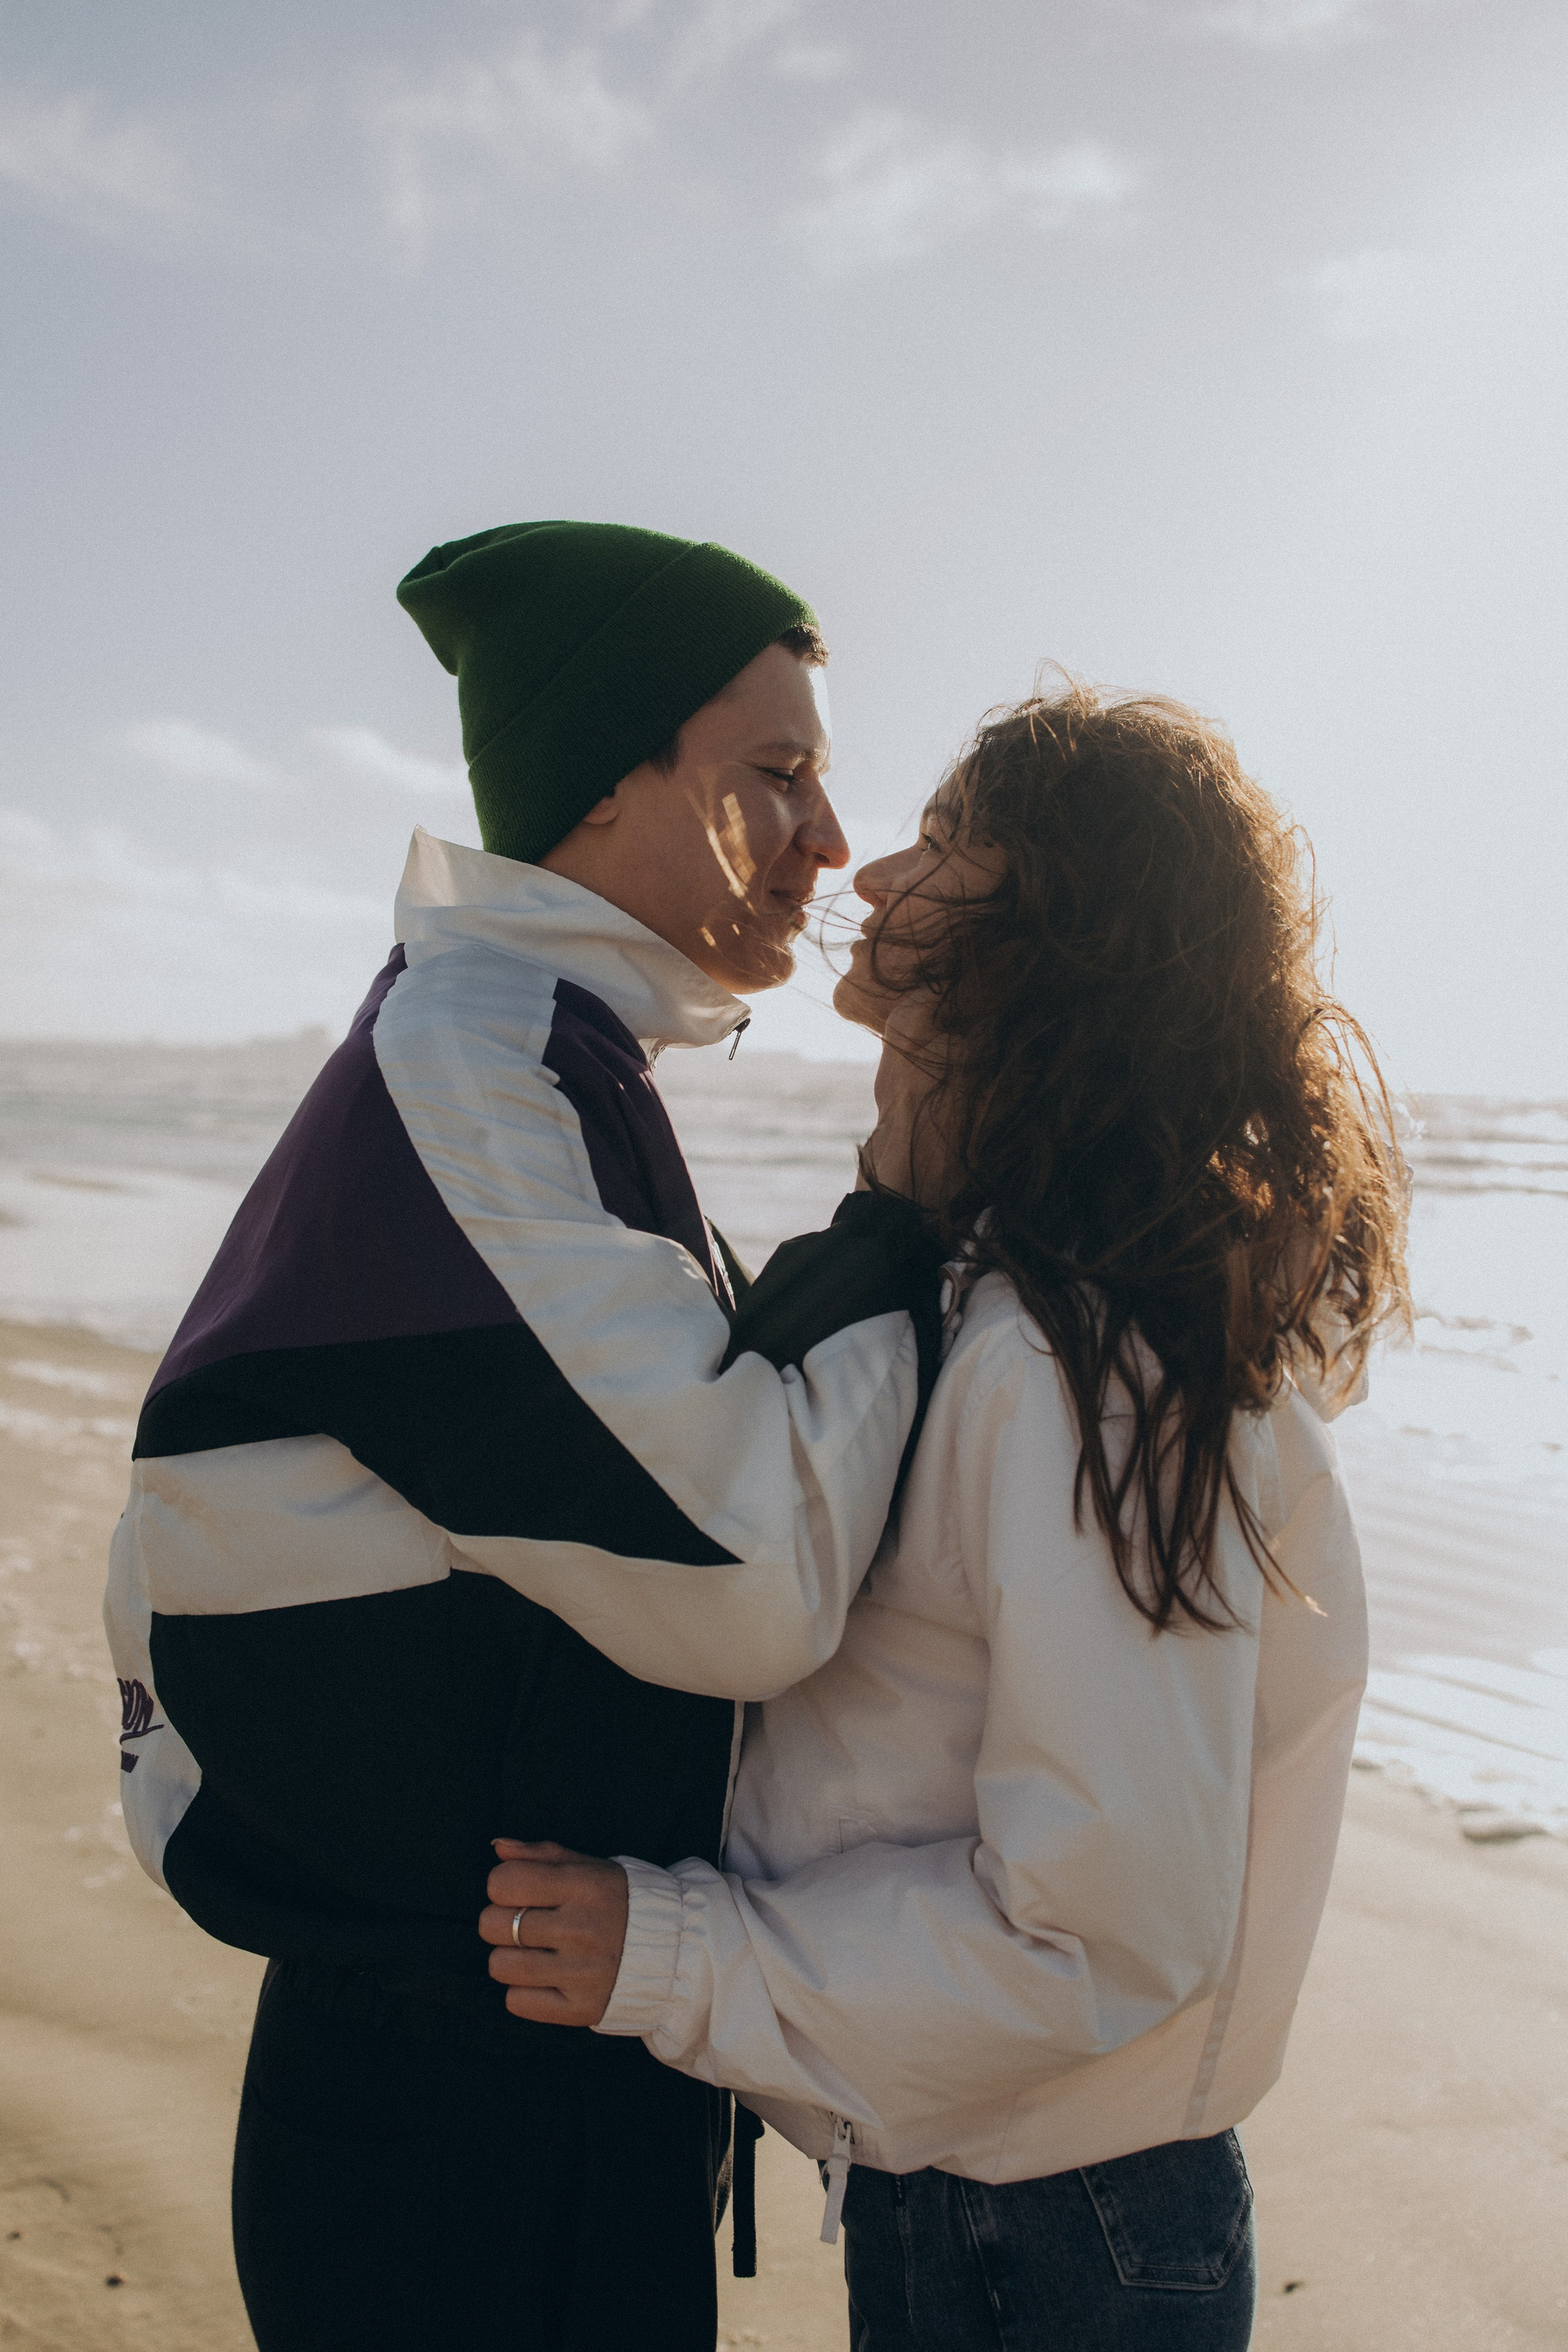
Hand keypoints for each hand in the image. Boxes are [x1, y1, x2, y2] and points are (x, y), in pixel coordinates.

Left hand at [479, 1840, 629, 2026]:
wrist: (673, 1950)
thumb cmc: (619, 1902)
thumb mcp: (589, 1868)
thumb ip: (542, 1855)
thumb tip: (499, 1848)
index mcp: (583, 1886)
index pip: (503, 1882)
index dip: (502, 1885)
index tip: (520, 1891)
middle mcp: (582, 1929)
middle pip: (492, 1925)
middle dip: (500, 1921)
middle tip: (526, 1923)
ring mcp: (581, 1972)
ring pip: (500, 1966)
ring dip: (510, 1958)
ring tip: (535, 1952)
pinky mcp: (580, 2008)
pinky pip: (517, 2002)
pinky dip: (524, 1991)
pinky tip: (547, 1977)